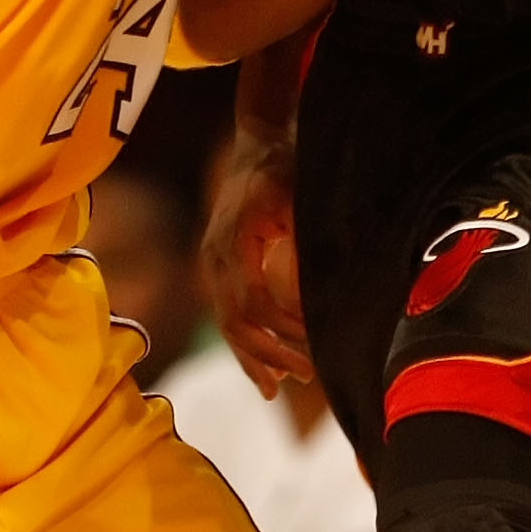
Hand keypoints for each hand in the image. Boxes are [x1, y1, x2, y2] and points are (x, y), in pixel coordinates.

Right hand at [203, 127, 309, 391]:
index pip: (255, 301)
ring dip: (255, 358)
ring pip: (227, 325)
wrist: (258, 144)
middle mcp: (215, 257)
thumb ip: (303, 244)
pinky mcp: (218, 270)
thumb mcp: (299, 198)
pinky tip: (266, 371)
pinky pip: (227, 316)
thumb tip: (318, 295)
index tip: (318, 339)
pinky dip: (246, 345)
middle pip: (236, 321)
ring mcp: (212, 265)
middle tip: (308, 373)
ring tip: (281, 387)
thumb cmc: (285, 168)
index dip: (285, 326)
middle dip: (270, 353)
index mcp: (234, 241)